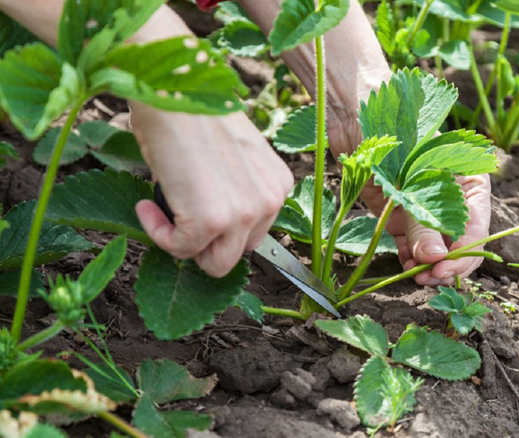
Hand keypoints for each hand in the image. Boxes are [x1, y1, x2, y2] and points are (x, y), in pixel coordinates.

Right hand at [131, 104, 293, 277]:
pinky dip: (158, 234)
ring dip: (184, 244)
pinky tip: (146, 206)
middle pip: (239, 252)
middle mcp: (270, 200)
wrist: (174, 88)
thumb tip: (211, 221)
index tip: (194, 211)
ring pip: (216, 263)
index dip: (222, 229)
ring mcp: (244, 213)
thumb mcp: (231, 155)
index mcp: (277, 185)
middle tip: (178, 215)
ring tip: (161, 209)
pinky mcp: (213, 220)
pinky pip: (181, 250)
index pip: (254, 232)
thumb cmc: (194, 112)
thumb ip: (234, 188)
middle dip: (207, 242)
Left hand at [327, 101, 491, 286]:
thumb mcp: (410, 180)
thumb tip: (435, 259)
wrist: (355, 114)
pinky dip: (410, 259)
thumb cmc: (392, 133)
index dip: (464, 254)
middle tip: (429, 280)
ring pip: (436, 249)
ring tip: (416, 277)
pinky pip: (411, 245)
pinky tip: (405, 268)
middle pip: (459, 243)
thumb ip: (422, 220)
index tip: (445, 270)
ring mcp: (425, 208)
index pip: (476, 227)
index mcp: (469, 181)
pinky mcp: (401, 214)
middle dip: (447, 264)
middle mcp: (451, 198)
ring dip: (428, 266)